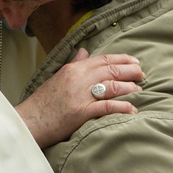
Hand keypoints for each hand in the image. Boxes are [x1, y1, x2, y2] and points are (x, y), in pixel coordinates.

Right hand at [16, 48, 144, 148]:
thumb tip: (84, 51)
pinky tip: (132, 109)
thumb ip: (74, 64)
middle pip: (111, 70)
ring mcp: (80, 96)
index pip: (102, 59)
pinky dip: (122, 107)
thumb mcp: (57, 77)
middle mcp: (78, 79)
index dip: (122, 59)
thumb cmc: (43, 102)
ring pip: (112, 86)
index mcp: (72, 69)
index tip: (135, 62)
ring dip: (129, 87)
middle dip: (130, 71)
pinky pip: (107, 106)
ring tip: (139, 89)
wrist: (29, 121)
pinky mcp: (81, 113)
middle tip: (142, 74)